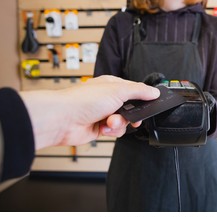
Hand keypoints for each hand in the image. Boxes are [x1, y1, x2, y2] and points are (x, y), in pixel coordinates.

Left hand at [20, 76, 159, 149]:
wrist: (63, 119)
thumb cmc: (83, 100)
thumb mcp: (118, 90)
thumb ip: (138, 91)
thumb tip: (154, 92)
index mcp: (112, 85)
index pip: (134, 91)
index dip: (142, 99)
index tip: (150, 104)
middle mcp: (108, 99)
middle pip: (131, 109)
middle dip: (130, 115)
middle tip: (130, 117)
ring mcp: (104, 114)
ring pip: (124, 122)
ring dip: (119, 124)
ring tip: (108, 122)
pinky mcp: (99, 128)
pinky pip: (115, 131)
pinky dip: (111, 131)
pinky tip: (102, 128)